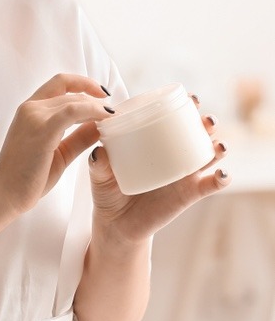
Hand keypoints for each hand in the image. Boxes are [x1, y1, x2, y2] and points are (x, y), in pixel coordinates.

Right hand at [0, 73, 112, 215]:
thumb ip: (78, 137)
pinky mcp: (42, 130)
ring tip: (113, 118)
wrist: (4, 194)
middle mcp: (30, 108)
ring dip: (97, 105)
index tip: (102, 94)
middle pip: (70, 91)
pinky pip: (73, 111)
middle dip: (96, 98)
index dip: (83, 83)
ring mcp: (34, 117)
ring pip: (74, 99)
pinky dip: (92, 111)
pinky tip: (105, 119)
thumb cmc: (27, 177)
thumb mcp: (59, 153)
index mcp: (30, 110)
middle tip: (114, 112)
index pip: (60, 83)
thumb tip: (101, 126)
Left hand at [88, 95, 229, 245]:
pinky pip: (209, 185)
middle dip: (206, 122)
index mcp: (153, 142)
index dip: (184, 106)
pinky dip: (221, 179)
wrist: (115, 223)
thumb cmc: (108, 190)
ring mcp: (182, 174)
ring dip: (218, 147)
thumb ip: (98, 163)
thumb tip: (99, 151)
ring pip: (208, 156)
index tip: (189, 97)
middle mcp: (172, 155)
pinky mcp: (188, 194)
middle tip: (206, 119)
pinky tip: (222, 174)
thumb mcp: (99, 174)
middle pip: (196, 133)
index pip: (171, 119)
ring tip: (218, 144)